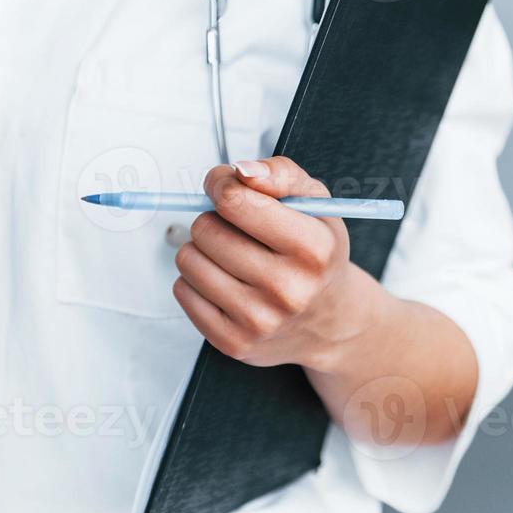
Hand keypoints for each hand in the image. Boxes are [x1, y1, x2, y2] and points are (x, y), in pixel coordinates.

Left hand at [173, 157, 385, 371]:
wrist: (329, 323)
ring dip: (202, 250)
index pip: (236, 201)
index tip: (224, 186)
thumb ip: (281, 175)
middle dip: (214, 220)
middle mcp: (288, 288)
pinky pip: (182, 291)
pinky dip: (196, 280)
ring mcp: (258, 320)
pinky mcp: (232, 341)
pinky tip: (225, 281)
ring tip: (230, 256)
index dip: (221, 184)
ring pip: (189, 259)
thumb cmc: (318, 257)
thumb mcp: (317, 206)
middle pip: (206, 229)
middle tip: (236, 230)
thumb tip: (241, 171)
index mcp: (313, 249)